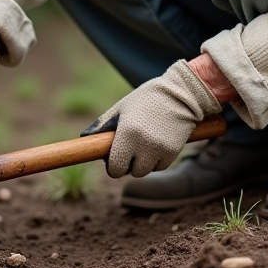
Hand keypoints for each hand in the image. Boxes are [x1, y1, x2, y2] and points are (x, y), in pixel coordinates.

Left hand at [82, 59, 222, 177]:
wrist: (182, 94)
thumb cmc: (147, 98)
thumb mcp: (122, 107)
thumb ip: (103, 124)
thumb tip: (85, 139)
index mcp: (127, 133)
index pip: (115, 168)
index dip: (113, 166)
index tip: (114, 159)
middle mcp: (143, 145)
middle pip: (130, 172)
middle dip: (127, 164)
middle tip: (130, 150)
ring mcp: (159, 150)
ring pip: (145, 171)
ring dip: (142, 163)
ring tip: (144, 145)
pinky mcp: (173, 152)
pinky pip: (160, 167)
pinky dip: (156, 161)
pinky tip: (157, 143)